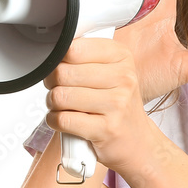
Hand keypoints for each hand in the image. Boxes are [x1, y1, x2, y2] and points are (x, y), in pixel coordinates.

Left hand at [43, 37, 161, 177]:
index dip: (58, 59)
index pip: (74, 48)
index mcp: (121, 56)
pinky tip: (63, 120)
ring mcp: (117, 104)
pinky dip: (54, 121)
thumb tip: (52, 50)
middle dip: (52, 82)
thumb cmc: (115, 103)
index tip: (61, 67)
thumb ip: (84, 56)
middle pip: (63, 73)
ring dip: (53, 103)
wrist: (135, 139)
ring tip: (62, 105)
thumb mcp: (110, 70)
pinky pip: (63, 119)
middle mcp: (123, 78)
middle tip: (59, 88)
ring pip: (60, 96)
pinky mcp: (106, 129)